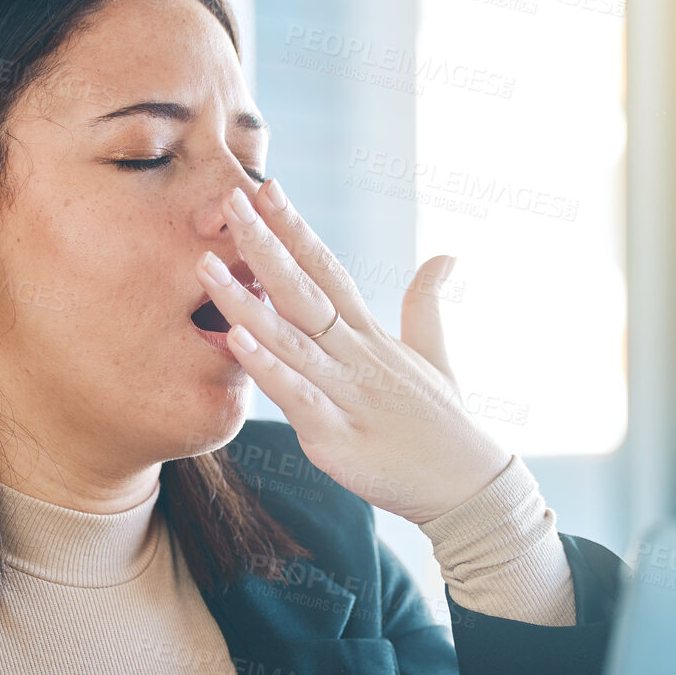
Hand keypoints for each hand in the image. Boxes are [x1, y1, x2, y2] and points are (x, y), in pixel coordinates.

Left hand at [196, 181, 510, 524]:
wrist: (469, 486)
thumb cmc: (446, 423)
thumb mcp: (434, 354)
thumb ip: (426, 303)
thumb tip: (446, 256)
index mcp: (371, 335)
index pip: (329, 270)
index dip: (296, 229)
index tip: (266, 188)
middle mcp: (356, 354)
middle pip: (304, 289)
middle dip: (264, 244)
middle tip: (229, 199)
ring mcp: (346, 393)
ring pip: (289, 337)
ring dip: (245, 300)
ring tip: (206, 266)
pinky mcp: (336, 435)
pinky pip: (295, 394)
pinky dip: (265, 367)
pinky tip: (234, 339)